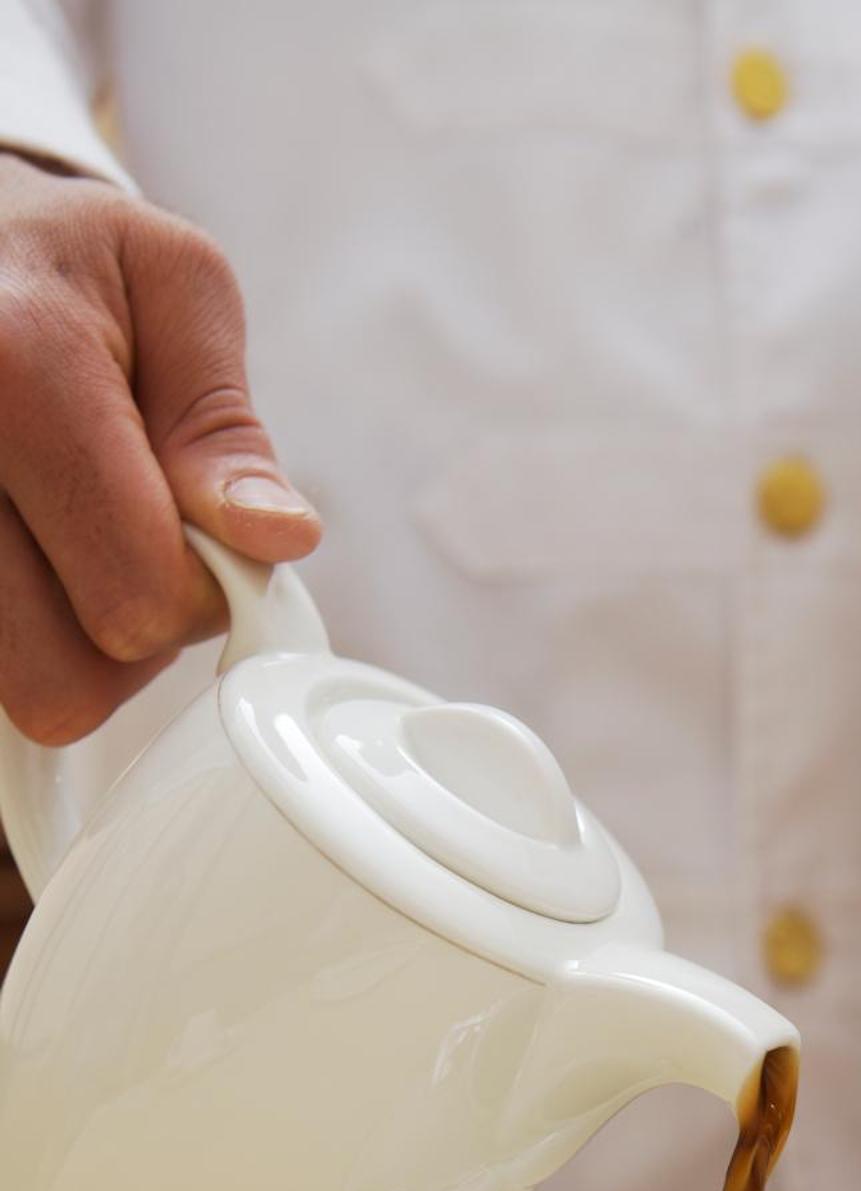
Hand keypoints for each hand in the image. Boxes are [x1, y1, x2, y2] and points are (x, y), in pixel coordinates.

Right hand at [0, 153, 319, 744]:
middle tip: (132, 536)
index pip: (140, 596)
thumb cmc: (74, 266)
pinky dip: (28, 632)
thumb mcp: (175, 293)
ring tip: (73, 534)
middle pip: (67, 681)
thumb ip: (226, 432)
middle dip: (130, 630)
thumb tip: (275, 539)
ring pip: (23, 695)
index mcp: (15, 368)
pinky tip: (32, 549)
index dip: (202, 590)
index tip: (205, 528)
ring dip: (73, 644)